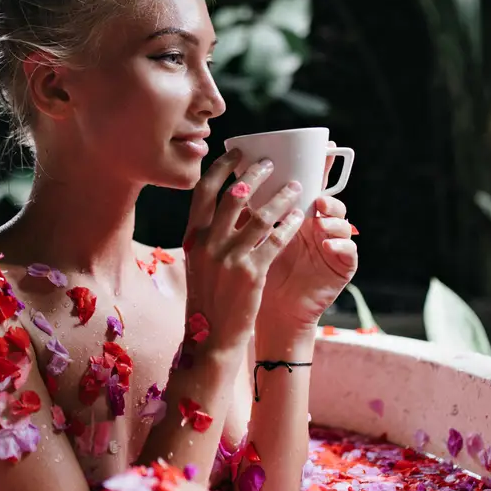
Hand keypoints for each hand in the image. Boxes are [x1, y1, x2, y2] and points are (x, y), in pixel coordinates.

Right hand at [183, 149, 307, 350]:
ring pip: (258, 216)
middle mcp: (207, 244)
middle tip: (270, 163)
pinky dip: (288, 225)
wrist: (210, 337)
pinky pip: (274, 240)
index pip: (203, 192)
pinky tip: (298, 217)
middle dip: (254, 174)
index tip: (237, 153)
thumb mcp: (198, 262)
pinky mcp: (251, 274)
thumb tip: (229, 205)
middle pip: (232, 195)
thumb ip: (209, 235)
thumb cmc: (207, 298)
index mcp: (191, 237)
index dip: (221, 168)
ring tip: (295, 186)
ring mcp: (229, 259)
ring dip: (279, 197)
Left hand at [259, 144, 357, 339]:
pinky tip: (328, 245)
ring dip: (332, 214)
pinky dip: (340, 244)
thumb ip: (248, 213)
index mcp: (296, 215)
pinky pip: (348, 250)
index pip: (309, 184)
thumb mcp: (248, 240)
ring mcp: (330, 244)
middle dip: (326, 186)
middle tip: (315, 189)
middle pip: (328, 196)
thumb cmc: (256, 276)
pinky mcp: (340, 266)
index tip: (324, 145)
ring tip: (319, 214)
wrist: (270, 314)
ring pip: (341, 220)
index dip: (318, 165)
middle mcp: (316, 225)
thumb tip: (232, 180)